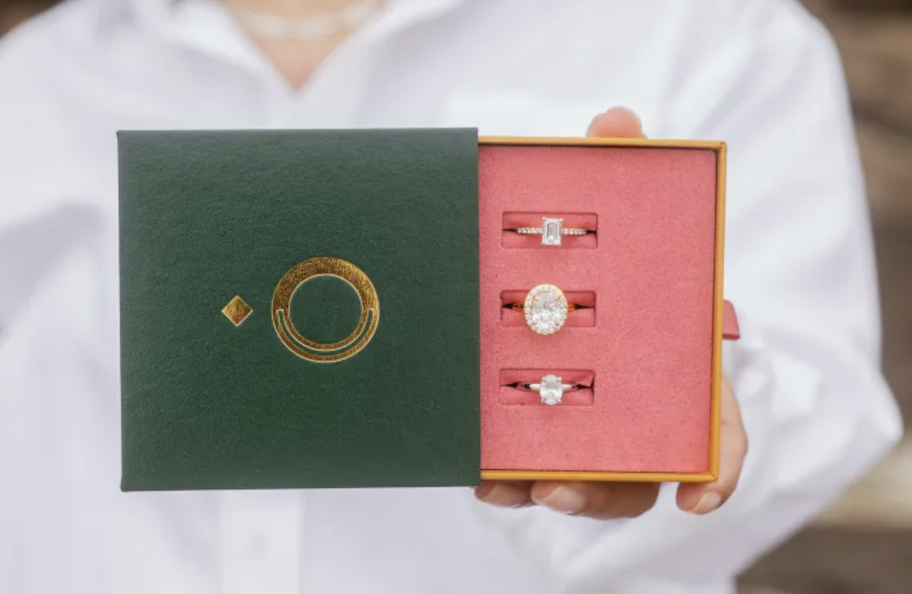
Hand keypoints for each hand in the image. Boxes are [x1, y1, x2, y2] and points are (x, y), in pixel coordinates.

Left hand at [475, 108, 747, 518]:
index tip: (698, 499)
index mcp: (676, 365)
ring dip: (548, 492)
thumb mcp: (614, 209)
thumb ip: (621, 169)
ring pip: (588, 482)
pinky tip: (476, 473)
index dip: (718, 468)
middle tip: (559, 491)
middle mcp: (642, 406)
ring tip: (504, 487)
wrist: (556, 272)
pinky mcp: (549, 432)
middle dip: (605, 492)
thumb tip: (615, 121)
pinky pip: (536, 468)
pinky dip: (508, 476)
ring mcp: (595, 426)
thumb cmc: (609, 252)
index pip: (715, 426)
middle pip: (643, 470)